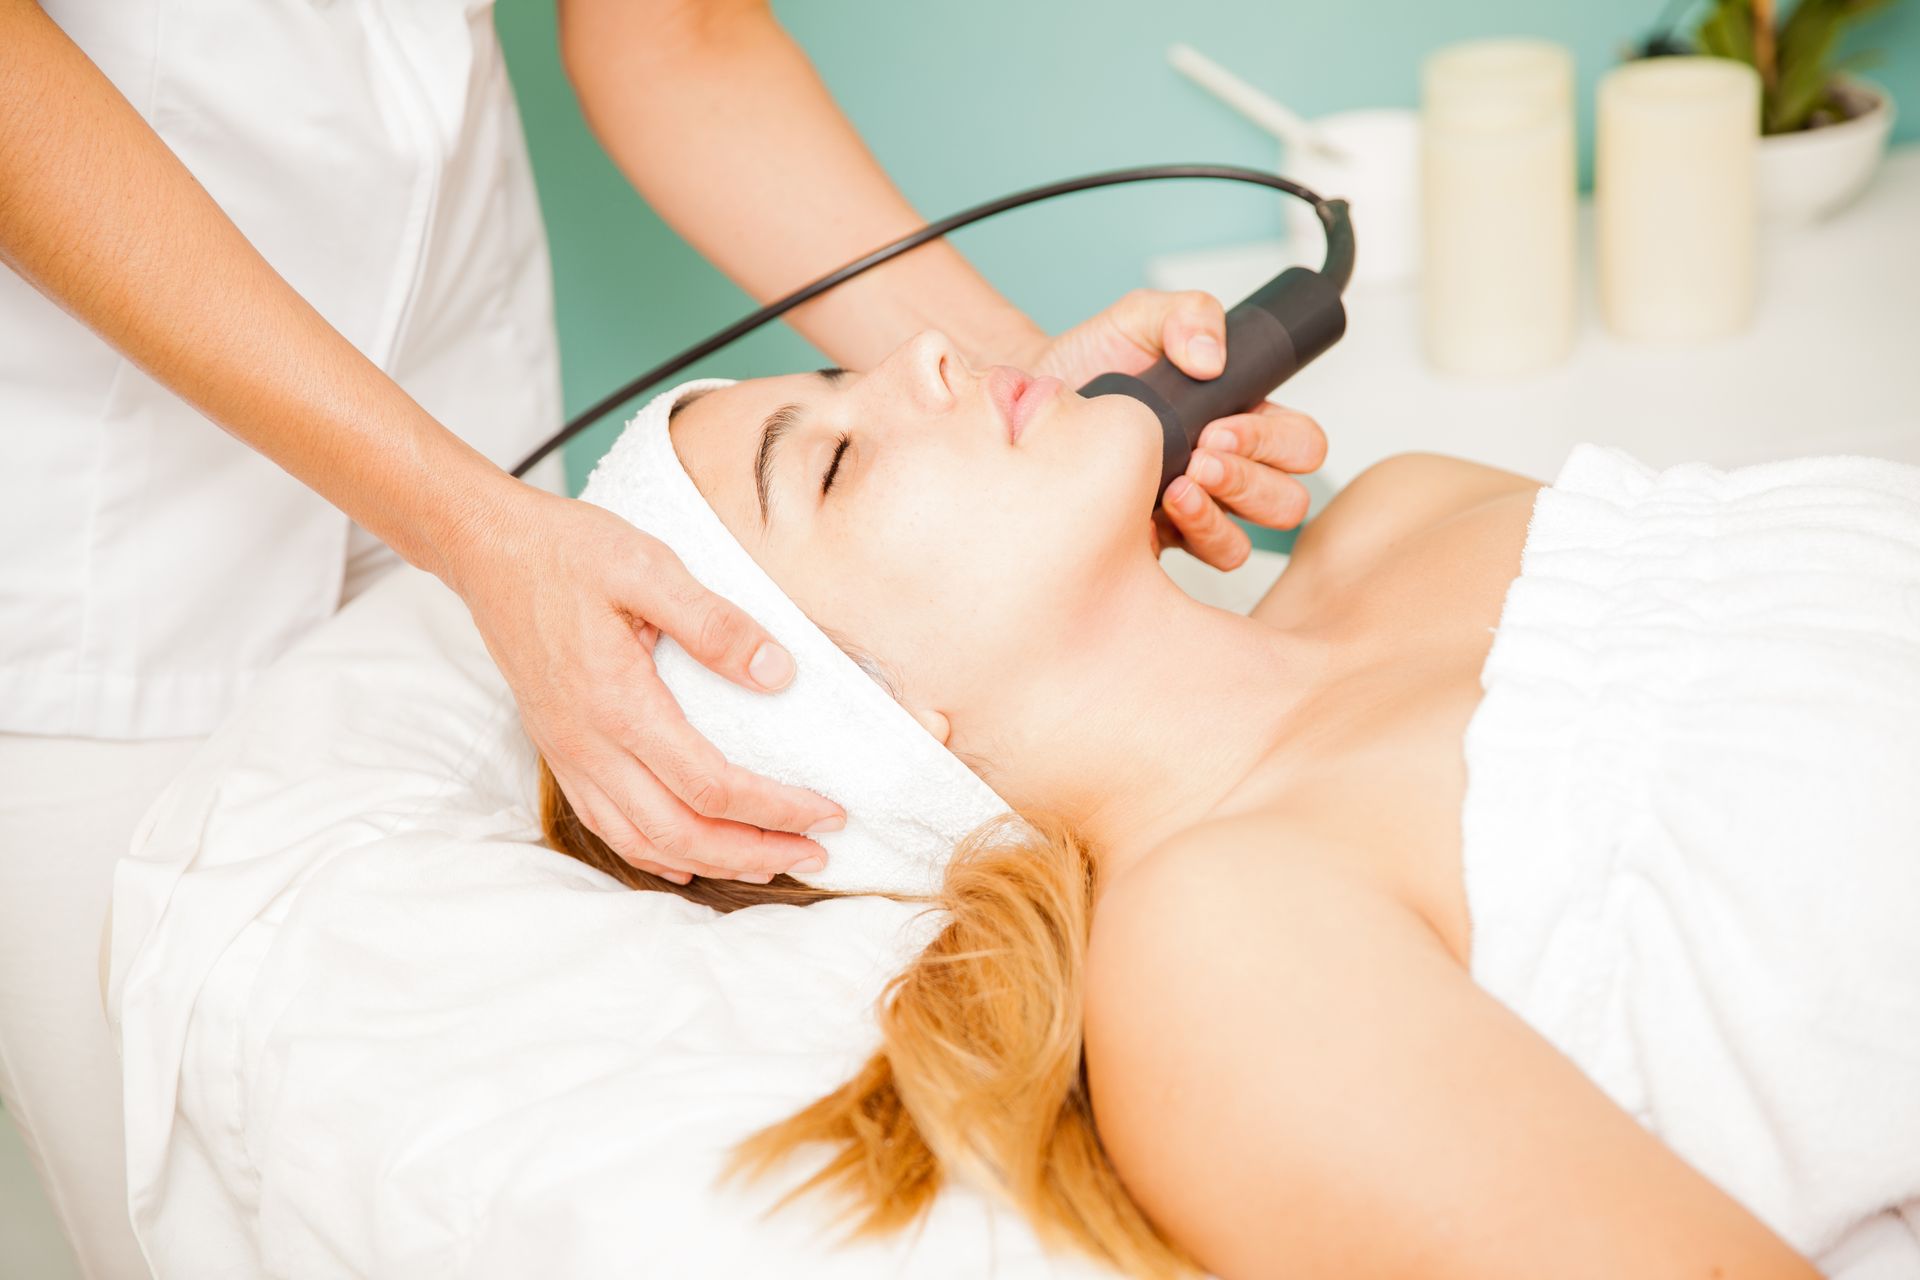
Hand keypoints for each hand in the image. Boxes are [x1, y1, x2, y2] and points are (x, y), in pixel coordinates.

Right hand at [450, 486, 845, 884]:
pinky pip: (608, 825)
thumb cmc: (567, 551)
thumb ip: (715, 623)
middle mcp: (590, 745)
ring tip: (770, 862)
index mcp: (619, 704)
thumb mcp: (649, 566)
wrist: (487, 549)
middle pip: (681, 832)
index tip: (828, 810)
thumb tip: (779, 674)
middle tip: (817, 852)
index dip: (776, 809)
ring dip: (712, 861)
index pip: (712, 785)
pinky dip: (656, 852)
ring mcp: (570, 754)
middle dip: (756, 852)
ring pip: (643, 841)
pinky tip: (690, 856)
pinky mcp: (561, 750)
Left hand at [1023, 289, 1327, 569]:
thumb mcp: (1137, 320)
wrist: (1026, 403)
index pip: (1301, 445)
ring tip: (1173, 489)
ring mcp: (1193, 516)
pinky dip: (1172, 541)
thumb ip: (1185, 314)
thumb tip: (1211, 358)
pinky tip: (1142, 514)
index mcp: (1243, 420)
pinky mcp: (1153, 546)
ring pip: (1240, 544)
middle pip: (1286, 502)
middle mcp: (1228, 475)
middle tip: (1200, 458)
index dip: (1274, 442)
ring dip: (1215, 518)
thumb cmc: (1091, 362)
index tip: (1219, 427)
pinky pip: (1184, 564)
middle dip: (1248, 482)